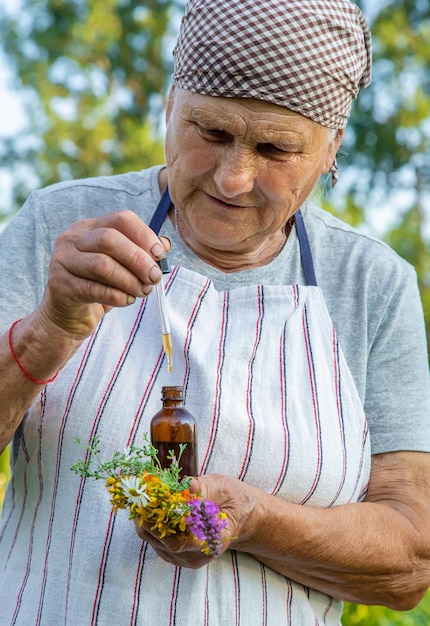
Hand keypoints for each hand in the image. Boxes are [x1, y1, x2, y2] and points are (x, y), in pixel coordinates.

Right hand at [38, 210, 169, 338]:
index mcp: (89, 227)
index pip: (120, 219)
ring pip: (102, 265)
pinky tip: (126, 301)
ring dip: (129, 280)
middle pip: (109, 239)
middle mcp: (72, 239)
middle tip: (154, 277)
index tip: (160, 255)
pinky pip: (94, 289)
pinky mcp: (60, 285)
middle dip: (138, 259)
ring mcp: (62, 261)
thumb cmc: (98, 287)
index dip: (143, 234)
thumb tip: (165, 245)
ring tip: (142, 292)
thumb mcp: (121, 267)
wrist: (67, 316)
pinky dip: (117, 296)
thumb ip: (141, 253)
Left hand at [134, 473, 259, 567]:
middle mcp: (199, 554)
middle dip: (148, 521)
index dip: (163, 527)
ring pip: (157, 543)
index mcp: (214, 541)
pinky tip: (146, 507)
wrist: (241, 515)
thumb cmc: (235, 500)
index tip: (150, 506)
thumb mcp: (225, 489)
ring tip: (139, 499)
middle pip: (165, 544)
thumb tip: (189, 485)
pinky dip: (150, 524)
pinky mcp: (178, 552)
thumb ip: (206, 489)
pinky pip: (158, 541)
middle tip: (138, 498)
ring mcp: (187, 556)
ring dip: (145, 521)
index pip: (182, 543)